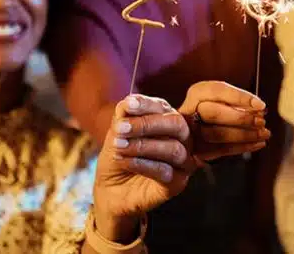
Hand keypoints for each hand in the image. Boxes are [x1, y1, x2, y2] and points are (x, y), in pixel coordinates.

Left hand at [93, 95, 195, 241]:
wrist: (110, 191)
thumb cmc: (118, 157)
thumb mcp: (116, 133)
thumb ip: (123, 116)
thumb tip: (128, 102)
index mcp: (168, 121)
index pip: (164, 108)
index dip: (147, 105)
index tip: (128, 105)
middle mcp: (182, 139)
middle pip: (177, 124)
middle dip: (147, 124)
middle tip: (120, 128)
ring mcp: (183, 161)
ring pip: (173, 149)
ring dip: (142, 146)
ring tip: (119, 147)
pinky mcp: (178, 183)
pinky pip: (166, 171)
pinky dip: (143, 164)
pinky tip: (125, 161)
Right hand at [179, 81, 270, 160]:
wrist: (196, 131)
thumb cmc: (217, 110)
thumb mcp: (225, 100)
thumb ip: (239, 102)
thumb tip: (260, 109)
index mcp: (198, 92)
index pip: (218, 91)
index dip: (240, 97)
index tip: (261, 105)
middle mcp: (189, 110)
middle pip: (213, 113)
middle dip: (241, 118)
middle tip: (262, 121)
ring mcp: (190, 132)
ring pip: (217, 134)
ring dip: (244, 135)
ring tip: (264, 133)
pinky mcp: (197, 150)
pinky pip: (221, 150)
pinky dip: (243, 147)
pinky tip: (258, 143)